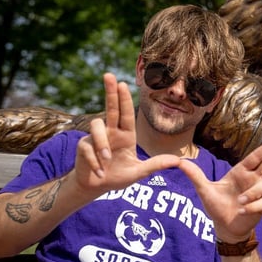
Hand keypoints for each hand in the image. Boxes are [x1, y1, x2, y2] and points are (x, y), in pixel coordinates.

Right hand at [73, 73, 180, 195]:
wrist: (96, 187)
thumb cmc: (118, 177)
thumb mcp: (138, 172)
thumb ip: (155, 165)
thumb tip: (177, 161)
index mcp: (125, 135)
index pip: (126, 114)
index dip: (124, 98)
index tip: (123, 83)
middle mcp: (111, 132)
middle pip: (110, 108)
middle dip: (110, 91)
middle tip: (108, 75)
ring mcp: (96, 137)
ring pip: (96, 126)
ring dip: (102, 143)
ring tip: (106, 160)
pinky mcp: (83, 146)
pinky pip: (88, 147)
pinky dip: (95, 162)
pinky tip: (99, 171)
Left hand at [179, 136, 261, 241]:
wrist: (224, 227)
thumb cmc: (216, 206)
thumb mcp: (204, 190)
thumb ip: (195, 175)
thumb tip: (179, 161)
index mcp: (241, 172)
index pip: (257, 156)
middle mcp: (253, 179)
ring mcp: (260, 193)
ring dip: (255, 191)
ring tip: (241, 201)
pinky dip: (254, 206)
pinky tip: (244, 210)